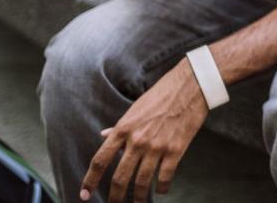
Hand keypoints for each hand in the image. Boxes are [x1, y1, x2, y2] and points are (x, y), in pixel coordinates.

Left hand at [81, 59, 208, 202]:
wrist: (191, 85)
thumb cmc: (162, 94)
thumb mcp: (136, 108)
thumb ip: (120, 126)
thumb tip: (104, 136)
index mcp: (123, 128)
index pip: (100, 160)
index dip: (90, 180)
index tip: (85, 194)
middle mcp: (137, 140)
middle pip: (119, 177)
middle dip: (115, 197)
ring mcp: (157, 146)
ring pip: (142, 181)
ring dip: (139, 197)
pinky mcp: (176, 149)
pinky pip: (165, 176)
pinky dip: (162, 187)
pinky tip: (161, 191)